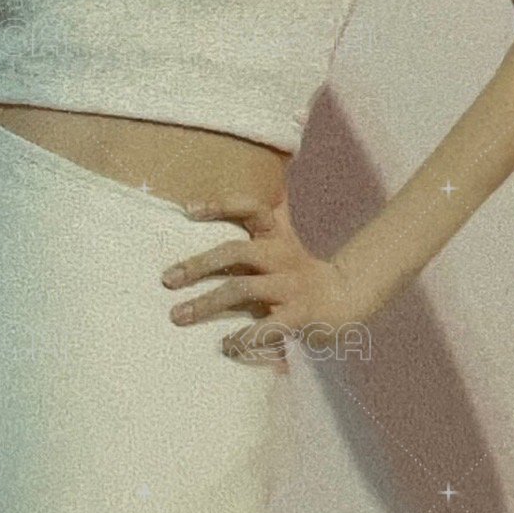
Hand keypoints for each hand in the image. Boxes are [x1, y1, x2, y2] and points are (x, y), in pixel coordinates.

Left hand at [160, 191, 391, 365]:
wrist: (346, 298)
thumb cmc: (300, 268)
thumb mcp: (283, 235)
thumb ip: (268, 210)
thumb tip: (265, 166)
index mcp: (276, 235)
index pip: (251, 208)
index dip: (221, 205)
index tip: (188, 210)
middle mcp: (282, 256)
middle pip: (236, 251)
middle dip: (198, 265)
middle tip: (168, 279)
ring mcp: (290, 286)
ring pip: (243, 289)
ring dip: (207, 303)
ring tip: (179, 316)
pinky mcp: (300, 316)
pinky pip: (269, 327)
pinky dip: (246, 337)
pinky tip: (226, 346)